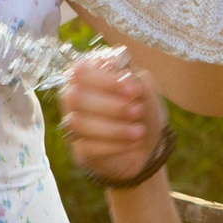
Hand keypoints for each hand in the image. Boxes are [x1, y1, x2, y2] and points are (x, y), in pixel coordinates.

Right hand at [62, 50, 166, 182]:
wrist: (149, 145)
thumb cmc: (142, 111)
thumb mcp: (146, 92)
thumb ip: (135, 80)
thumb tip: (125, 78)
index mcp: (87, 77)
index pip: (79, 71)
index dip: (104, 79)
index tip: (133, 90)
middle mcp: (73, 100)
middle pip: (75, 97)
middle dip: (110, 105)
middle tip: (138, 111)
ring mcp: (73, 126)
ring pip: (79, 123)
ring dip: (115, 127)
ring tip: (140, 131)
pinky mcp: (78, 150)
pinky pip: (87, 147)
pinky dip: (115, 145)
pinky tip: (133, 144)